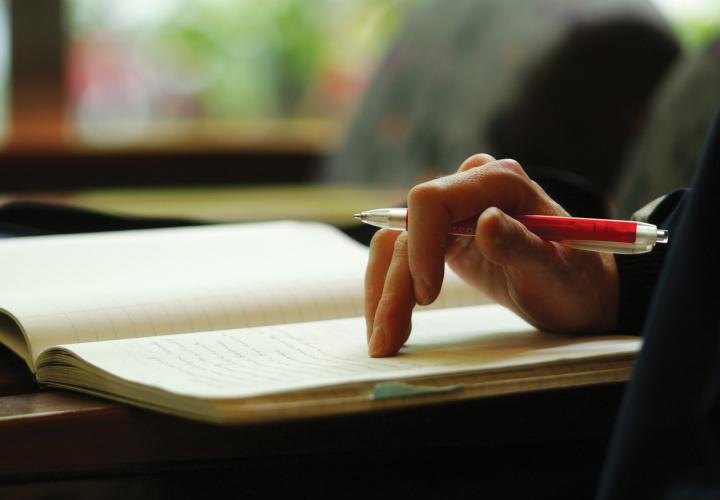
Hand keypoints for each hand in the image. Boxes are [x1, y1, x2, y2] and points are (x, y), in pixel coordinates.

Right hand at [364, 154, 618, 356]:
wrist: (578, 293)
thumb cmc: (575, 281)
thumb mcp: (557, 271)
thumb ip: (522, 245)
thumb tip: (485, 222)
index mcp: (499, 183)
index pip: (433, 200)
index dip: (420, 246)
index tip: (425, 297)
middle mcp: (469, 188)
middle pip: (407, 229)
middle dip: (394, 284)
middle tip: (388, 338)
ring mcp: (453, 213)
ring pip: (396, 246)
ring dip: (384, 293)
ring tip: (384, 340)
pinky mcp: (443, 238)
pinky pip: (401, 257)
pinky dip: (390, 290)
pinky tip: (388, 322)